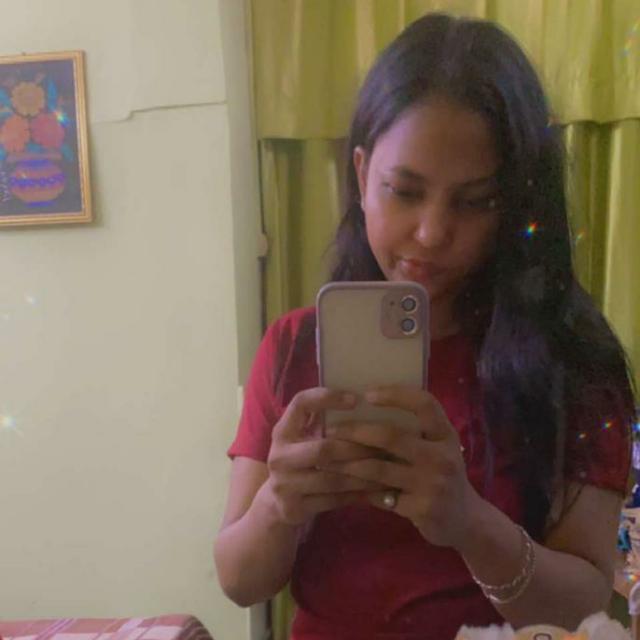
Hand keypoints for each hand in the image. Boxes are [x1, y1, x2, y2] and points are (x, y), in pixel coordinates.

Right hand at [265, 387, 386, 526]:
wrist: (277, 504)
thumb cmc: (300, 460)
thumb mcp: (302, 437)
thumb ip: (320, 420)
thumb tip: (361, 397)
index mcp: (282, 431)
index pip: (300, 404)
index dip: (326, 398)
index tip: (355, 399)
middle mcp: (279, 456)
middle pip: (324, 448)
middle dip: (357, 447)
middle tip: (384, 444)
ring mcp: (285, 485)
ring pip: (333, 479)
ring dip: (363, 473)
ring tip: (387, 467)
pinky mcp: (295, 508)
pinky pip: (334, 500)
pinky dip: (358, 493)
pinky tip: (377, 489)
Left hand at [323, 385, 482, 548]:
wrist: (467, 521)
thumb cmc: (442, 476)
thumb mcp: (437, 449)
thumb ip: (412, 433)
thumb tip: (363, 411)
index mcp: (445, 434)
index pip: (425, 404)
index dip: (396, 394)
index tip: (368, 394)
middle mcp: (442, 456)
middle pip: (391, 436)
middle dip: (355, 432)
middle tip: (331, 430)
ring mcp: (433, 484)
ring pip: (378, 468)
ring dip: (348, 463)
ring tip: (327, 459)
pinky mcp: (422, 508)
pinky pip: (380, 495)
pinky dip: (360, 490)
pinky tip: (343, 486)